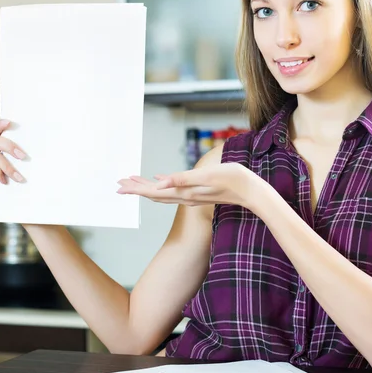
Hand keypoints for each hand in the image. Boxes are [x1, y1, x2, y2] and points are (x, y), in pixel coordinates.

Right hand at [0, 119, 27, 196]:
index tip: (9, 122)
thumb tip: (49, 144)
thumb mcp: (33, 165)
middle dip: (8, 145)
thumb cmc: (29, 180)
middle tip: (23, 156)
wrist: (22, 202)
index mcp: (4, 146)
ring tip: (20, 177)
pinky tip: (6, 181)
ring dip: (8, 166)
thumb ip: (32, 154)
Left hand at [117, 163, 259, 208]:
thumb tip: (160, 182)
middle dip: (136, 189)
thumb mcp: (208, 175)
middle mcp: (186, 196)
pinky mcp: (199, 192)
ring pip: (163, 192)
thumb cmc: (234, 180)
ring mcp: (192, 196)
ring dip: (147, 187)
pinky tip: (159, 178)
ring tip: (133, 182)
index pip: (154, 192)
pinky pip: (174, 190)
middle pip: (155, 194)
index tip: (119, 186)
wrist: (253, 192)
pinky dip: (163, 184)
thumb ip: (184, 178)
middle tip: (118, 184)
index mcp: (185, 192)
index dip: (136, 189)